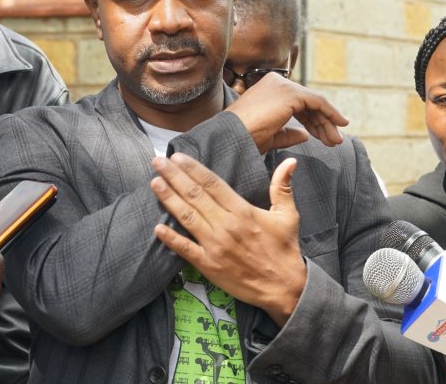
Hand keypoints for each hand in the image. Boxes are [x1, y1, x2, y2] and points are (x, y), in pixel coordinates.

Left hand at [151, 153, 304, 326]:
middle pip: (195, 195)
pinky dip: (171, 239)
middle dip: (174, 176)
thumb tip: (290, 161)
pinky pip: (186, 249)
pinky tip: (157, 227)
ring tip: (154, 183)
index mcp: (243, 211)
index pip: (212, 183)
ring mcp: (215, 246)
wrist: (285, 288)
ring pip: (187, 217)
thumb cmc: (285, 250)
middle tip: (157, 161)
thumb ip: (283, 186)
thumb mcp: (288, 215)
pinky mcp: (209, 265)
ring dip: (169, 199)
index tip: (178, 156)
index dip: (193, 168)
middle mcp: (226, 225)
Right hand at [224, 72, 347, 152]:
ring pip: (314, 103)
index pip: (297, 103)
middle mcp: (276, 82)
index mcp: (268, 89)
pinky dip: (330, 113)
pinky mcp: (291, 93)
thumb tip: (305, 135)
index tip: (323, 137)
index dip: (312, 121)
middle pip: (307, 102)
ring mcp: (283, 86)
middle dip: (322, 123)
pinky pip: (317, 102)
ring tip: (336, 141)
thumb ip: (288, 132)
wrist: (232, 137)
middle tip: (334, 141)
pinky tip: (339, 124)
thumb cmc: (244, 139)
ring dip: (327, 122)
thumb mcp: (270, 135)